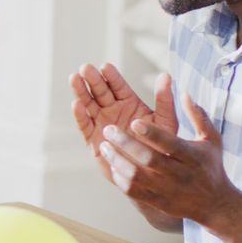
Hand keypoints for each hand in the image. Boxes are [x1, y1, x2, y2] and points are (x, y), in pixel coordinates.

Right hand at [70, 64, 177, 180]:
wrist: (151, 176)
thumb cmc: (161, 148)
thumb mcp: (166, 122)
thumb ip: (165, 100)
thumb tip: (166, 75)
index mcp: (130, 104)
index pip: (118, 86)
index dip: (112, 77)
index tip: (106, 66)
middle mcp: (113, 111)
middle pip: (100, 92)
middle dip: (93, 80)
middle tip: (86, 68)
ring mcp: (101, 124)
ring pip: (89, 105)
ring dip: (81, 92)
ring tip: (74, 78)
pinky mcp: (93, 139)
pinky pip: (85, 125)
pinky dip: (80, 115)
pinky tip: (77, 104)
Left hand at [98, 94, 236, 224]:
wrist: (215, 204)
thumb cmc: (210, 165)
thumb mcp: (211, 139)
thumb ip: (198, 116)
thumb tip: (184, 93)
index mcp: (192, 157)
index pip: (170, 144)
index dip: (152, 133)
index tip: (134, 121)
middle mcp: (179, 174)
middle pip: (149, 159)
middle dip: (126, 144)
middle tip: (108, 129)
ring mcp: (167, 190)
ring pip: (136, 176)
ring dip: (117, 160)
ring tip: (103, 146)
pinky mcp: (157, 202)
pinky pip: (134, 191)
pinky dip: (120, 178)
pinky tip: (112, 164)